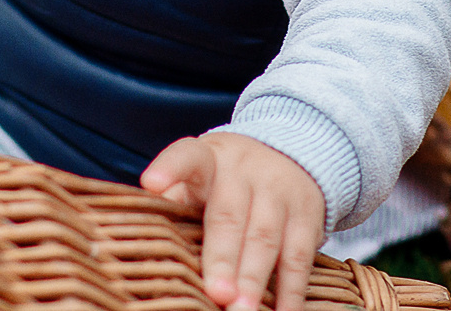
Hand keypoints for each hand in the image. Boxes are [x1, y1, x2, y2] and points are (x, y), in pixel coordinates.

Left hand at [141, 135, 324, 310]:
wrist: (292, 154)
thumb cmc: (226, 180)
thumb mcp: (200, 178)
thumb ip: (175, 203)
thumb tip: (144, 243)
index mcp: (208, 159)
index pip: (187, 156)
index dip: (170, 168)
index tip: (151, 183)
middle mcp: (243, 171)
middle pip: (229, 214)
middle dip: (222, 257)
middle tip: (215, 292)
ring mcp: (278, 193)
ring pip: (265, 237)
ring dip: (253, 278)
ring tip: (240, 309)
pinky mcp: (306, 217)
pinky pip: (299, 256)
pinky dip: (291, 290)